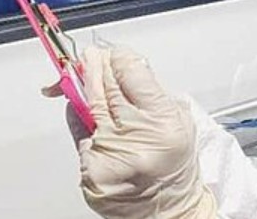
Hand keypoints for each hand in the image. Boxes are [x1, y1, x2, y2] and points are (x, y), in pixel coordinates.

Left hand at [74, 46, 215, 218]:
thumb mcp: (179, 122)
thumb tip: (125, 66)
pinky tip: (78, 104)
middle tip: (93, 54)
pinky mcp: (91, 168)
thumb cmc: (174, 167)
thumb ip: (152, 93)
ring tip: (80, 69)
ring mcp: (110, 153)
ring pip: (89, 103)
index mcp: (164, 122)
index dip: (121, 58)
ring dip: (83, 83)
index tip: (117, 53)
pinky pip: (79, 131)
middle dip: (98, 65)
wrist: (167, 212)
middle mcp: (136, 136)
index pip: (132, 74)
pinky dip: (79, 115)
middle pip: (108, 85)